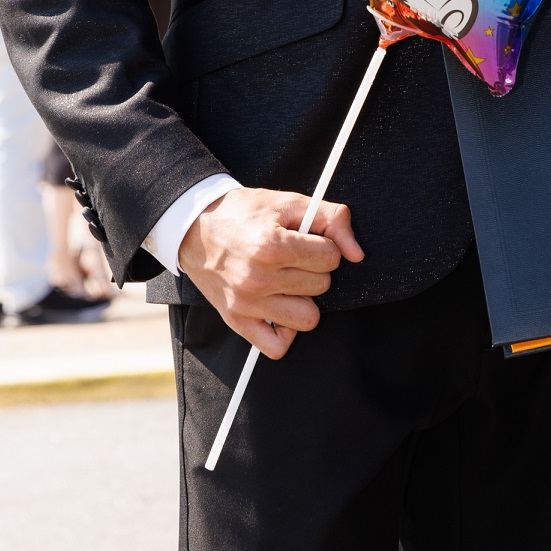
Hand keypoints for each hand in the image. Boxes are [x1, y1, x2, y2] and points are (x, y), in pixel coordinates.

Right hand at [178, 185, 363, 359]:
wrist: (194, 228)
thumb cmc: (242, 214)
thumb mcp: (288, 202)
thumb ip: (331, 218)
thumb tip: (356, 253)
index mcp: (271, 245)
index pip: (330, 257)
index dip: (325, 246)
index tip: (309, 241)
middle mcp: (258, 279)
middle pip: (322, 286)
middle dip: (315, 270)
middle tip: (293, 258)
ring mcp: (246, 304)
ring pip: (308, 318)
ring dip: (304, 300)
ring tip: (288, 282)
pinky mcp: (237, 322)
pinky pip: (277, 347)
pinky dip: (284, 332)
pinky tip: (279, 309)